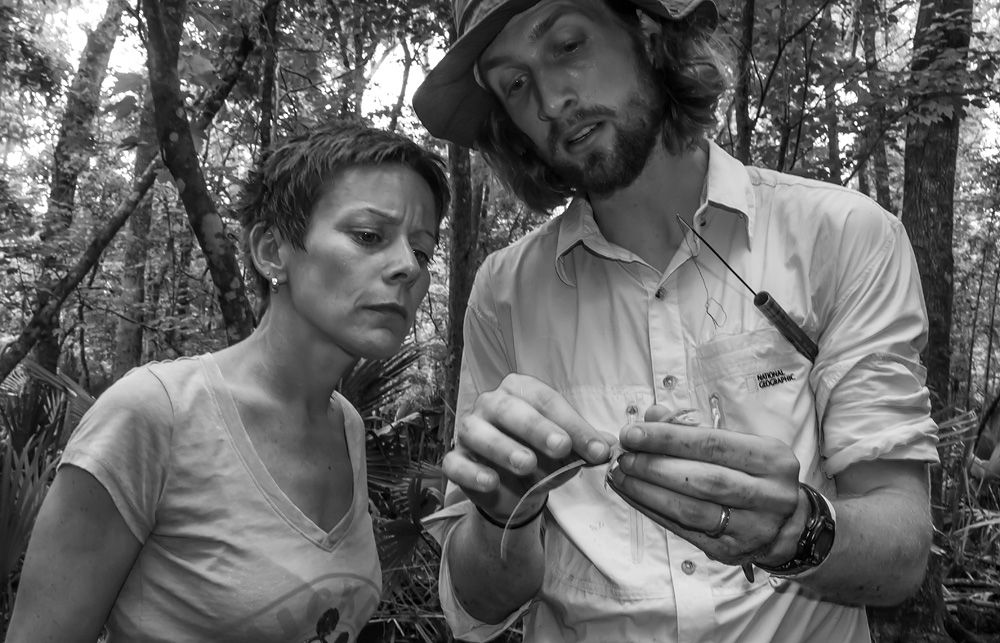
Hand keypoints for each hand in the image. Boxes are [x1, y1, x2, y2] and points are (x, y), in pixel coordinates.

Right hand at [442, 373, 612, 521]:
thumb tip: (610, 446)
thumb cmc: (542, 457)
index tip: (598, 450)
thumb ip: (587, 446)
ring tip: (527, 464)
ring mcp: (469, 430)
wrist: (514, 491)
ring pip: (478, 431)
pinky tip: (490, 481)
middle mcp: (491, 404)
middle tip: (561, 447)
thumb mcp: (568, 451)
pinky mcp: (455, 460)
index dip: (573, 424)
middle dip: (537, 428)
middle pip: (511, 409)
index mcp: (520, 391)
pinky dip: (471, 472)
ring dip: (503, 447)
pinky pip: (456, 463)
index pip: (546, 402)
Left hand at [607, 405, 804, 566]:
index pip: (712, 444)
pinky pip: (684, 530)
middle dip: (654, 466)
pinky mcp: (732, 551)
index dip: (668, 438)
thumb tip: (652, 416)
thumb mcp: (738, 445)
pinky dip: (654, 511)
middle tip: (624, 456)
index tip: (633, 433)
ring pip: (691, 510)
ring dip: (648, 492)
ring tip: (622, 476)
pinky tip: (633, 496)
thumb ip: (694, 429)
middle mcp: (769, 495)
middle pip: (702, 479)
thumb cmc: (755, 474)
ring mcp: (752, 528)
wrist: (789, 523)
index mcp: (772, 459)